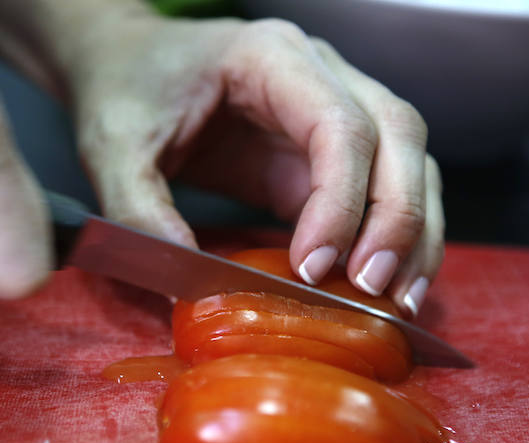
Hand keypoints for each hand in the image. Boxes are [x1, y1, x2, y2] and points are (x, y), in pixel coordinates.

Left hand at [65, 13, 443, 316]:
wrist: (131, 64)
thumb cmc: (127, 88)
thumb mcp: (114, 145)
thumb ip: (141, 209)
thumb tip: (185, 285)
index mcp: (270, 57)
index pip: (338, 124)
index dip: (339, 200)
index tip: (313, 268)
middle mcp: (320, 72)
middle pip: (397, 135)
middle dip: (397, 218)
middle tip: (374, 289)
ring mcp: (335, 108)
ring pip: (411, 160)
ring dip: (414, 232)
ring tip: (399, 299)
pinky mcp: (328, 152)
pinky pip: (388, 187)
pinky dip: (399, 235)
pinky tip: (389, 283)